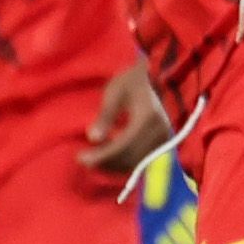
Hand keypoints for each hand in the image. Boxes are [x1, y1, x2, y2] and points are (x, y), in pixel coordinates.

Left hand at [81, 61, 172, 175]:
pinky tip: (108, 157)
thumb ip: (105, 116)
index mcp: (147, 118)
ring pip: (135, 163)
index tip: (81, 158)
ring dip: (113, 165)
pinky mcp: (162, 144)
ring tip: (93, 159)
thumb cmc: (132, 81)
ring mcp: (163, 140)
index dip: (102, 156)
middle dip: (105, 163)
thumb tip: (92, 139)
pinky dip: (123, 162)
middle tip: (83, 160)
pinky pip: (141, 160)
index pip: (123, 145)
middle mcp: (159, 133)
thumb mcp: (115, 92)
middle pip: (129, 158)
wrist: (156, 78)